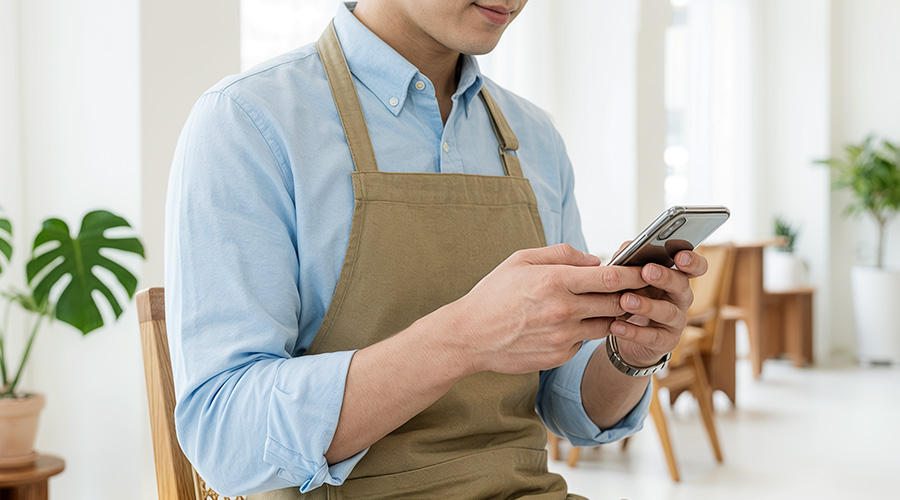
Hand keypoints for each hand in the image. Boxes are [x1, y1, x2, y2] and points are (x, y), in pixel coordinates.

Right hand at [446, 244, 648, 374]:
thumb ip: (561, 254)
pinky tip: (572, 324)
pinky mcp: (559, 356)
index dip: (634, 273)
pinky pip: (584, 341)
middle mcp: (563, 310)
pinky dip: (584, 331)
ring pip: (605, 324)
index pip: (610, 277)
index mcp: (555, 281)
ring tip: (609, 304)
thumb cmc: (494, 294)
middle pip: (615, 302)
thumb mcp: (521, 260)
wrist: (470, 336)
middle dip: (631, 294)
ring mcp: (563, 337)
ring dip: (611, 315)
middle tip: (640, 287)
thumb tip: (595, 260)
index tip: (647, 268)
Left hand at [610, 250, 708, 365]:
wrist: (628, 333)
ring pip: (667, 312)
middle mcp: (681, 298)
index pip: (694, 267)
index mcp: (676, 277)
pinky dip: (632, 332)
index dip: (692, 261)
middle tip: (647, 271)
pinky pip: (651, 337)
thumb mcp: (631, 278)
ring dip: (646, 305)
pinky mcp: (666, 341)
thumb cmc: (634, 296)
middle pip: (681, 285)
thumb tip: (627, 247)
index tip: (680, 256)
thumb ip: (629, 261)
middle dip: (665, 277)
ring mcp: (676, 321)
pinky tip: (615, 326)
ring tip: (625, 300)